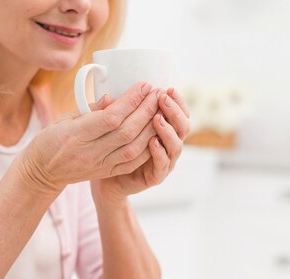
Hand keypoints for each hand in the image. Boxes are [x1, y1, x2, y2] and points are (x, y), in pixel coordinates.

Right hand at [17, 82, 160, 194]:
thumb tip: (114, 98)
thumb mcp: (65, 119)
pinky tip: (155, 133)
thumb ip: (91, 110)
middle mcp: (90, 152)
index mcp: (77, 134)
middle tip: (158, 93)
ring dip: (150, 128)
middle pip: (126, 132)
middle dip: (146, 111)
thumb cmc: (51, 140)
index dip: (131, 100)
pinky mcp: (105, 173)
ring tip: (160, 110)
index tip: (144, 85)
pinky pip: (132, 163)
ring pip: (133, 149)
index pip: (111, 117)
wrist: (41, 172)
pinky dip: (147, 148)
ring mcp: (99, 165)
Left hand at [91, 87, 189, 202]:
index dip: (177, 101)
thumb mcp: (114, 126)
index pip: (180, 113)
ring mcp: (165, 162)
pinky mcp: (156, 177)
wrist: (107, 180)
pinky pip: (163, 165)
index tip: (167, 88)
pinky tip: (153, 142)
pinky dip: (160, 153)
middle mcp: (169, 145)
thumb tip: (106, 97)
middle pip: (183, 127)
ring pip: (176, 146)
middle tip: (162, 99)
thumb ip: (114, 112)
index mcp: (165, 130)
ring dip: (168, 130)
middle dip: (174, 111)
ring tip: (156, 118)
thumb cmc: (115, 148)